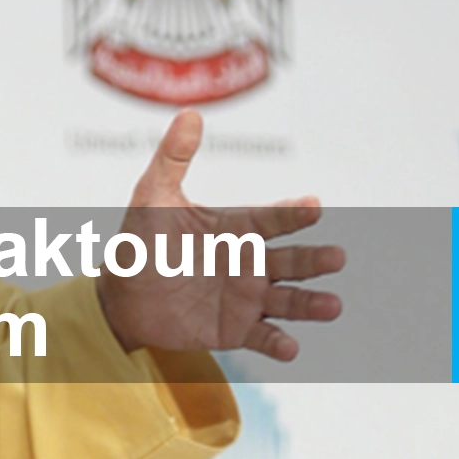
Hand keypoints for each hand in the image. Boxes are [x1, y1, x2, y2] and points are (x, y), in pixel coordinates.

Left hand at [95, 110, 344, 359]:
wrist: (121, 295)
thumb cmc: (140, 241)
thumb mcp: (153, 196)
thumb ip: (173, 158)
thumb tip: (189, 112)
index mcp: (235, 229)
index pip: (271, 219)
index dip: (292, 214)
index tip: (314, 206)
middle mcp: (249, 263)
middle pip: (290, 261)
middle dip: (315, 260)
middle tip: (337, 257)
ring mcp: (247, 298)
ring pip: (288, 300)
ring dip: (310, 304)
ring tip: (331, 306)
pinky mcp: (236, 330)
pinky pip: (263, 338)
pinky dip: (278, 343)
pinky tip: (290, 346)